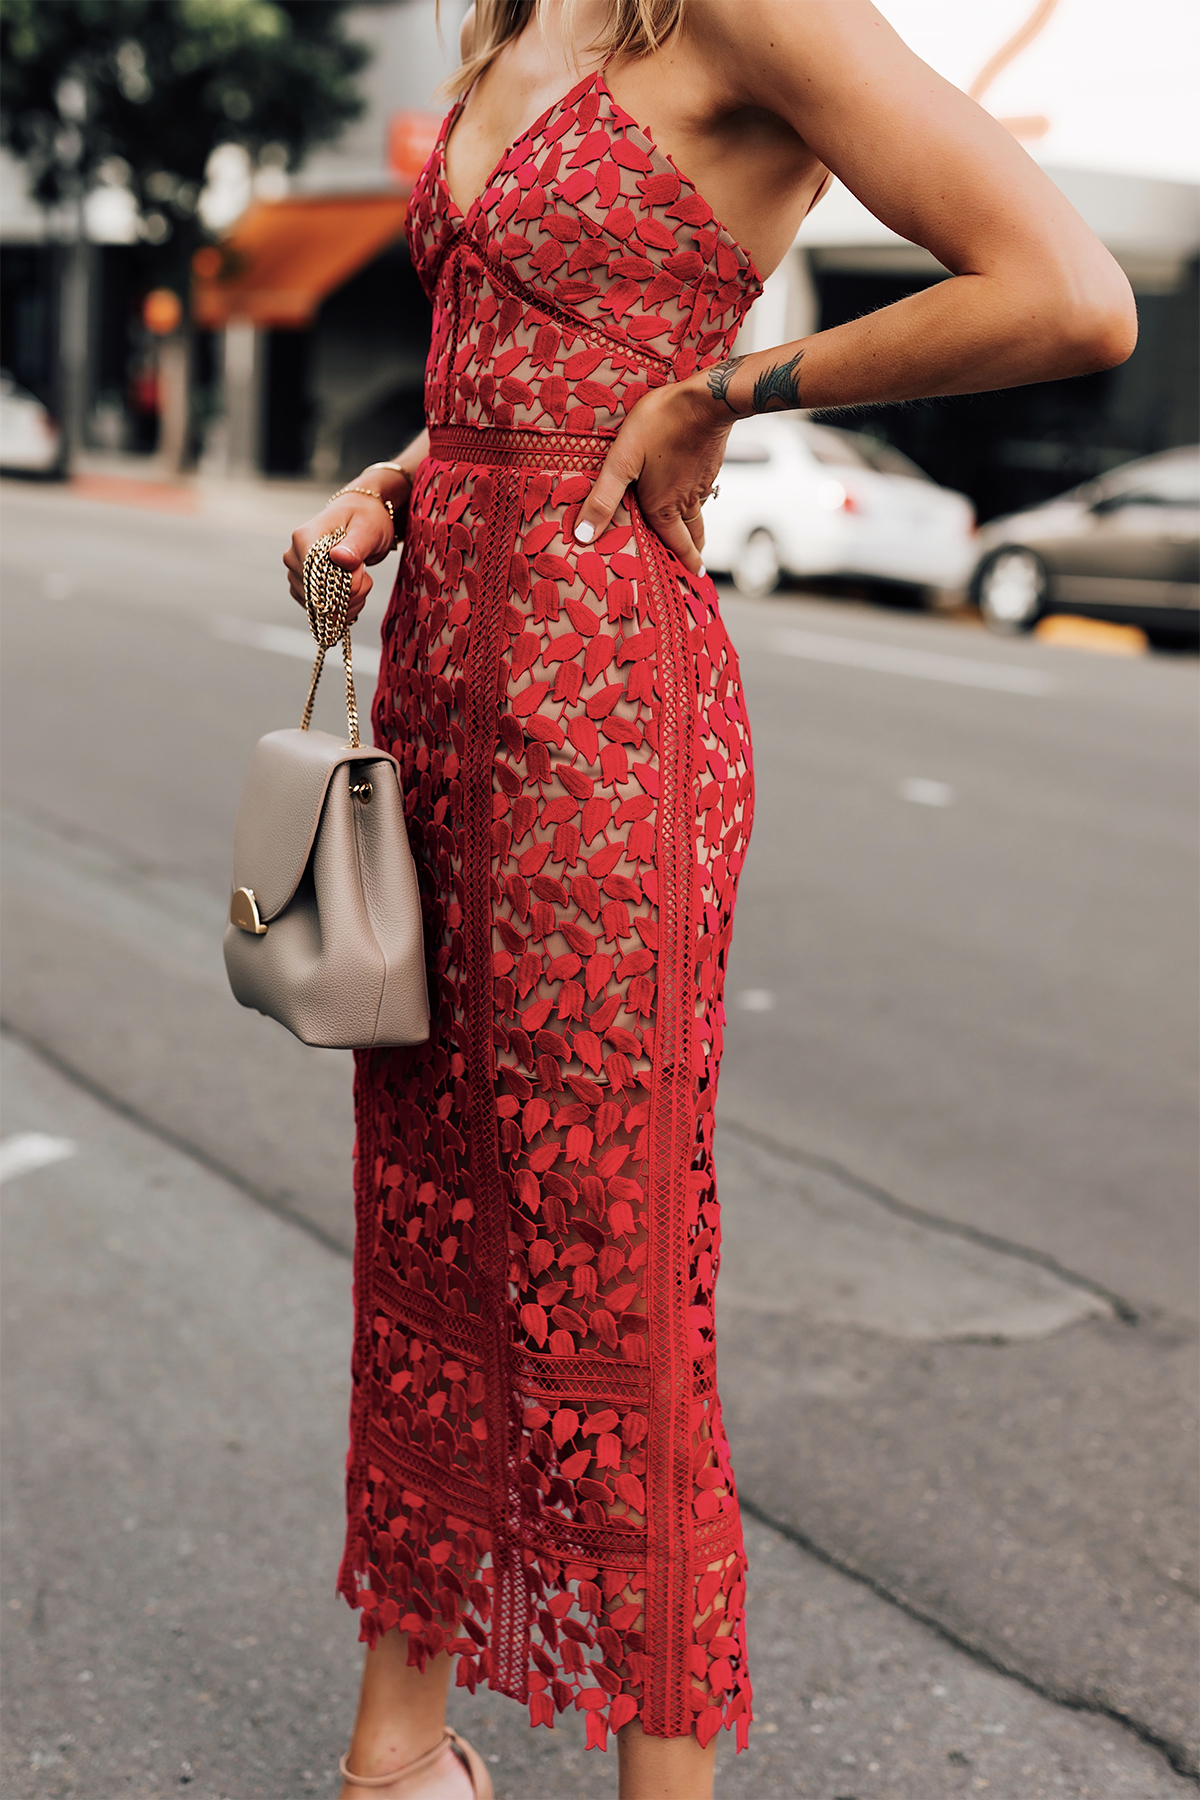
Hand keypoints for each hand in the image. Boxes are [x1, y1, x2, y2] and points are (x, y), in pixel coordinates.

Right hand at [283, 475, 409, 621]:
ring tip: (361, 578)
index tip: (361, 568)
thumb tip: (339, 558)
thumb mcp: (367, 528)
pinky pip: (323, 612)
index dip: (343, 583)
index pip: (315, 576)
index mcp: (304, 538)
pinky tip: (355, 590)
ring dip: (350, 602)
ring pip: (322, 608)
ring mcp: (297, 574)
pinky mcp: (305, 589)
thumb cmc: (364, 518)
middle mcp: (294, 557)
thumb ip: (355, 545)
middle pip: (318, 596)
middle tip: (365, 572)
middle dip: (350, 594)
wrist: (361, 519)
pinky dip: (345, 607)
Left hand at [572, 380, 731, 575]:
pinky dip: (699, 504)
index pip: (674, 546)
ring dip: (697, 531)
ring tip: (697, 541)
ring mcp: (701, 483)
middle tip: (696, 569)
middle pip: (691, 535)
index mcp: (663, 507)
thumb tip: (583, 536)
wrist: (707, 399)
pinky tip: (693, 495)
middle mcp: (684, 501)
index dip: (682, 565)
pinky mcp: (710, 465)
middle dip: (692, 554)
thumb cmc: (660, 423)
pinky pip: (704, 493)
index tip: (693, 580)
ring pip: (699, 514)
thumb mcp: (621, 460)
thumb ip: (603, 498)